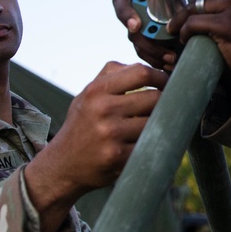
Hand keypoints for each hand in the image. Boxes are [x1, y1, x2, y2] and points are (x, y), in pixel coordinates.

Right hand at [25, 62, 167, 216]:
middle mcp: (103, 110)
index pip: (141, 73)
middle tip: (166, 108)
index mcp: (96, 91)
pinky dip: (153, 144)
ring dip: (159, 125)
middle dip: (164, 103)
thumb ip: (113, 74)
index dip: (161, 77)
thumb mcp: (88, 94)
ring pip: (156, 122)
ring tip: (154, 127)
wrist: (63, 165)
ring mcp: (111, 135)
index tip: (167, 84)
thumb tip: (148, 66)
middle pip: (155, 98)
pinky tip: (146, 145)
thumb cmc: (82, 124)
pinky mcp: (119, 157)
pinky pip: (150, 144)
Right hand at [112, 0, 196, 72]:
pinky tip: (168, 64)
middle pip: (122, 4)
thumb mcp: (194, 2)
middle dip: (126, 15)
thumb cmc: (192, 16)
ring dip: (148, 45)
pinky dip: (154, 58)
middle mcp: (138, 4)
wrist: (199, 44)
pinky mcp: (141, 45)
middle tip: (136, 26)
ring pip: (132, 33)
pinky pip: (141, 51)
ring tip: (168, 54)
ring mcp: (137, 26)